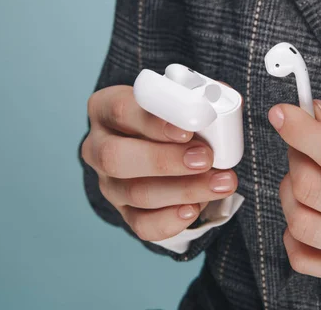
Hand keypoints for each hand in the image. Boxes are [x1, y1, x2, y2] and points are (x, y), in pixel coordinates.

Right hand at [81, 85, 237, 241]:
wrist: (172, 148)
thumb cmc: (176, 117)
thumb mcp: (182, 98)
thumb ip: (198, 96)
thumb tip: (221, 100)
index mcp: (106, 108)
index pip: (121, 110)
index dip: (154, 121)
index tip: (188, 130)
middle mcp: (98, 146)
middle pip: (116, 157)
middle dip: (165, 160)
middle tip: (205, 159)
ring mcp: (108, 183)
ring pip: (135, 193)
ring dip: (184, 190)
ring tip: (222, 183)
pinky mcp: (124, 212)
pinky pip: (142, 225)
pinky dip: (170, 220)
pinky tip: (194, 209)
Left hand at [270, 100, 320, 282]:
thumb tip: (314, 113)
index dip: (301, 131)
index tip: (281, 113)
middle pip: (312, 189)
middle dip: (296, 156)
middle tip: (304, 144)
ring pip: (301, 223)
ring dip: (290, 192)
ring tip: (308, 177)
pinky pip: (303, 258)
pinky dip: (292, 231)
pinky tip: (310, 211)